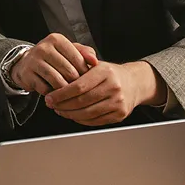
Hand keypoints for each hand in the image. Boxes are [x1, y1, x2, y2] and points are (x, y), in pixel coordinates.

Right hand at [11, 33, 99, 94]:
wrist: (27, 63)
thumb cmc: (54, 57)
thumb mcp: (69, 51)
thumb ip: (84, 53)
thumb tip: (95, 61)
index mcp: (56, 39)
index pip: (77, 58)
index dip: (85, 71)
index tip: (87, 78)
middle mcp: (44, 48)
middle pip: (68, 71)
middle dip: (76, 82)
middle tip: (79, 88)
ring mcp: (33, 61)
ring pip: (57, 80)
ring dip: (65, 90)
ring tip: (69, 92)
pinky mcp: (27, 75)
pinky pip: (45, 89)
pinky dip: (53, 94)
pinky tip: (55, 93)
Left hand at [44, 61, 160, 125]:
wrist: (134, 83)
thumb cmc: (110, 74)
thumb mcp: (96, 64)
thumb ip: (77, 66)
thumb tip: (55, 74)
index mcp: (105, 72)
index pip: (78, 86)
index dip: (61, 94)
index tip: (49, 97)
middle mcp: (114, 87)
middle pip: (81, 101)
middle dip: (62, 105)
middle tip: (51, 105)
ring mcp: (118, 102)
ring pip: (87, 113)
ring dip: (69, 114)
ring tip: (60, 110)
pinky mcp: (119, 114)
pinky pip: (95, 121)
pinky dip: (81, 120)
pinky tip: (73, 115)